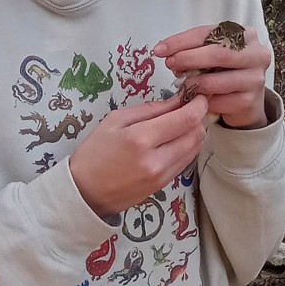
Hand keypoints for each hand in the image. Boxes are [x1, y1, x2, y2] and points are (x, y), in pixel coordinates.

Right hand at [69, 95, 208, 216]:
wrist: (85, 191)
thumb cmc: (95, 151)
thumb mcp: (116, 120)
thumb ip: (150, 109)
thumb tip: (177, 100)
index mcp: (140, 139)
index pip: (185, 119)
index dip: (198, 104)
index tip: (199, 94)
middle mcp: (156, 160)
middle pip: (196, 134)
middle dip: (199, 116)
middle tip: (192, 105)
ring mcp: (162, 176)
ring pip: (195, 148)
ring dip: (196, 131)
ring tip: (184, 120)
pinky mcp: (164, 185)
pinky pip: (186, 161)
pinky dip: (188, 146)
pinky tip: (177, 137)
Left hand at [153, 25, 270, 129]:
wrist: (245, 99)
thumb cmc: (224, 70)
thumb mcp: (211, 52)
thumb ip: (192, 48)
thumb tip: (165, 51)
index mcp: (246, 35)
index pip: (209, 33)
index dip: (182, 41)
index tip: (160, 49)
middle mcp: (256, 54)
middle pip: (217, 54)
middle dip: (187, 59)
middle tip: (170, 64)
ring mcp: (255, 79)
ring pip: (215, 80)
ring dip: (192, 83)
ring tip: (182, 84)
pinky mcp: (250, 101)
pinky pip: (218, 101)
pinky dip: (201, 100)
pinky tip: (195, 98)